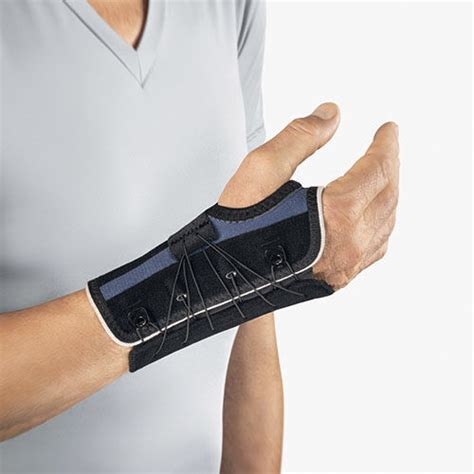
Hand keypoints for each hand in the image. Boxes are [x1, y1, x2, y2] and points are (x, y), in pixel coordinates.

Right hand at [219, 102, 398, 289]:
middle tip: (387, 146)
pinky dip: (382, 222)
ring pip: (386, 221)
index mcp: (337, 214)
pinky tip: (374, 215)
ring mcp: (348, 263)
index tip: (387, 130)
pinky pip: (376, 246)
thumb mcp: (262, 171)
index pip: (377, 169)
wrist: (228, 280)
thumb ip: (300, 136)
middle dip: (391, 165)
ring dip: (389, 192)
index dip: (385, 145)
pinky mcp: (340, 276)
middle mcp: (350, 242)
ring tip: (383, 173)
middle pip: (388, 194)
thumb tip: (331, 115)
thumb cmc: (237, 232)